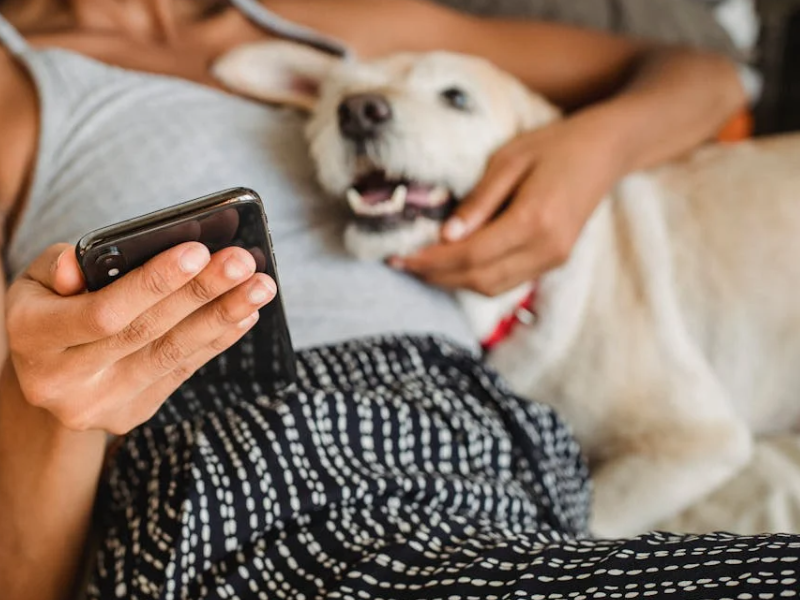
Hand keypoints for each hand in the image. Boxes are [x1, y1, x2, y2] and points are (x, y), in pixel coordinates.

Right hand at [5, 242, 275, 434]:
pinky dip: (217, 340)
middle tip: (244, 263)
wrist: (45, 376)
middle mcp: (63, 380)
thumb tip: (78, 266)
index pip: (103, 311)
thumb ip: (56, 265)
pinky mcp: (132, 414)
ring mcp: (100, 404)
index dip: (154, 283)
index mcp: (32, 337)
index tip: (198, 251)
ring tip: (261, 287)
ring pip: (173, 355)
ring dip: (223, 317)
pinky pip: (183, 372)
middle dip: (202, 293)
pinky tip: (246, 314)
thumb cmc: (48, 310)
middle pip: (148, 332)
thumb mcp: (36, 281)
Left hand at [393, 113, 626, 295]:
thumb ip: (479, 200)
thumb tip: (446, 235)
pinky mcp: (553, 262)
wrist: (605, 152)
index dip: (432, 261)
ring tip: (421, 267)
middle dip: (436, 276)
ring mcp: (553, 260)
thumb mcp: (509, 160)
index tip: (398, 258)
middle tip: (400, 265)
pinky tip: (453, 266)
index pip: (471, 255)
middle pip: (479, 278)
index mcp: (534, 220)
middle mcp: (546, 249)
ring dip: (454, 282)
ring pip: (493, 287)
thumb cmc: (553, 146)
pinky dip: (476, 279)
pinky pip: (507, 282)